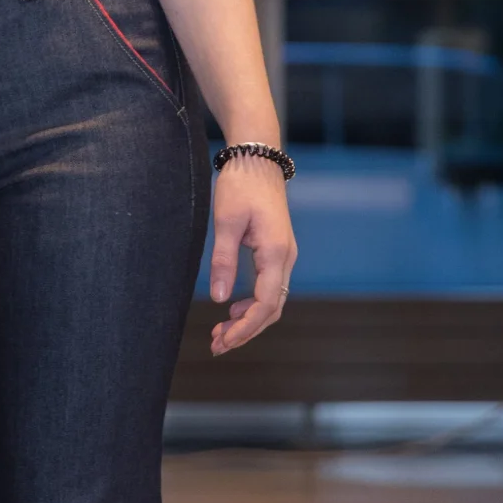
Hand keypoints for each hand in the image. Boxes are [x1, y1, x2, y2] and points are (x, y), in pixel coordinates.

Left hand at [207, 159, 294, 354]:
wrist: (257, 157)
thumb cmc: (241, 185)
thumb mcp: (226, 223)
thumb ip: (224, 261)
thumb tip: (220, 300)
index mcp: (276, 253)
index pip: (265, 305)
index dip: (244, 329)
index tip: (222, 341)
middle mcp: (286, 257)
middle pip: (271, 309)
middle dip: (246, 331)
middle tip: (216, 345)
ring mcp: (284, 254)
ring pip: (272, 300)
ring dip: (249, 319)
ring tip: (221, 332)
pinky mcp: (276, 250)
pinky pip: (270, 286)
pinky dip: (253, 304)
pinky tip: (233, 308)